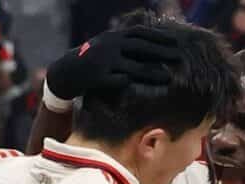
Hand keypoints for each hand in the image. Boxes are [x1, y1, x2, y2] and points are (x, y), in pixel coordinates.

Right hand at [46, 26, 181, 100]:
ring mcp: (103, 61)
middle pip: (139, 47)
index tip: (176, 42)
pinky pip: (117, 81)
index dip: (159, 36)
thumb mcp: (109, 47)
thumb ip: (128, 45)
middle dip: (160, 52)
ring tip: (168, 78)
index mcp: (114, 36)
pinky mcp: (96, 78)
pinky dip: (129, 83)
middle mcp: (109, 45)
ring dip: (152, 73)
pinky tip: (143, 88)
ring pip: (131, 67)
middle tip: (179, 57)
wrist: (66, 72)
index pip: (140, 33)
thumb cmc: (94, 60)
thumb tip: (155, 46)